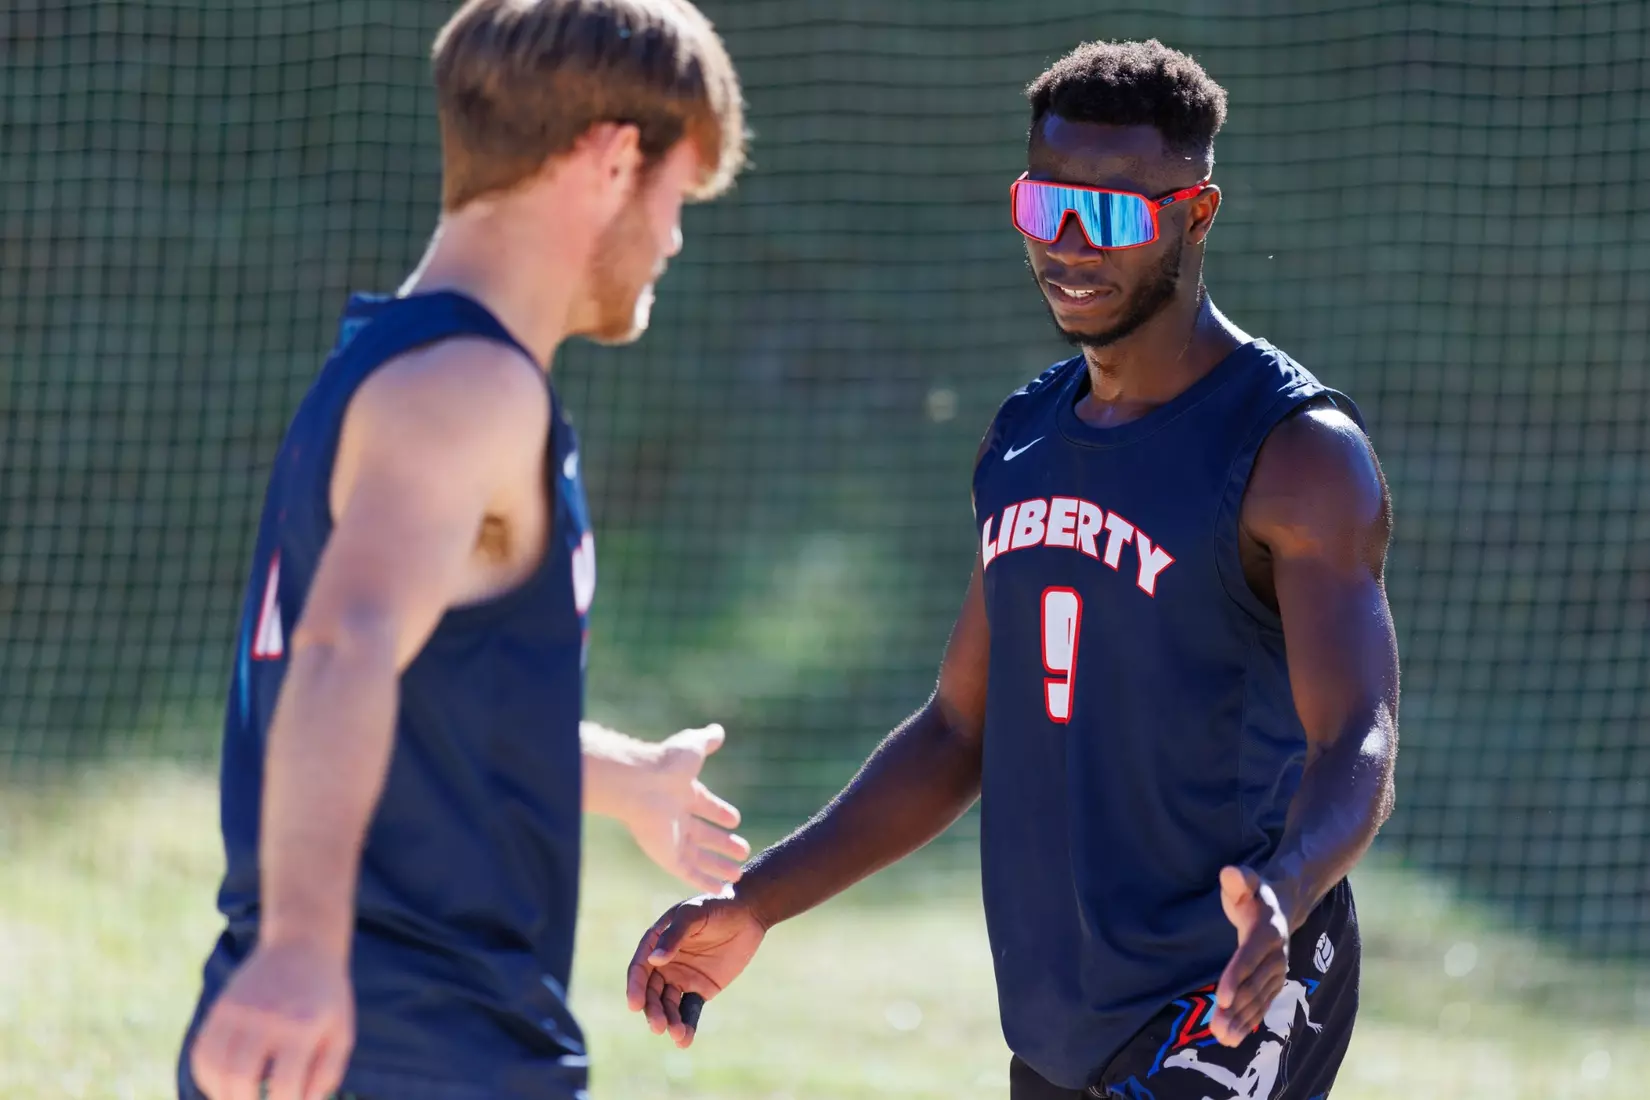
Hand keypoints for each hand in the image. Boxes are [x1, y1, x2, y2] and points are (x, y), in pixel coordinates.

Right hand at [189, 938, 353, 1099]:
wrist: (304, 943)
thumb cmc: (326, 996)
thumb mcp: (341, 1031)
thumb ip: (327, 1074)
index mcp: (303, 1025)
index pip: (284, 1084)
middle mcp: (267, 1017)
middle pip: (240, 1078)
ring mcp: (239, 1010)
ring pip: (214, 1067)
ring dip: (222, 1094)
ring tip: (238, 1098)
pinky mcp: (222, 1006)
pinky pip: (203, 1052)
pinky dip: (207, 1076)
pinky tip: (223, 1084)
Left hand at [624, 724, 750, 894]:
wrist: (641, 784)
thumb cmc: (667, 765)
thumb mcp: (693, 747)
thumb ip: (706, 740)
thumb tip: (718, 730)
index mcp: (684, 793)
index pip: (706, 806)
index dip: (720, 812)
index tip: (735, 819)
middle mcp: (677, 817)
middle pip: (704, 834)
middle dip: (723, 843)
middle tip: (743, 850)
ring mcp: (672, 838)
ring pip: (699, 857)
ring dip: (718, 866)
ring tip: (739, 874)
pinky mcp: (667, 856)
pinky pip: (688, 872)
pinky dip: (705, 881)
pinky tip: (722, 889)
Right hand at [626, 893, 766, 1047]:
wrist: (748, 914)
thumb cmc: (716, 906)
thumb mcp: (694, 914)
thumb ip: (674, 936)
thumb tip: (654, 960)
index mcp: (656, 942)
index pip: (639, 968)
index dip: (635, 987)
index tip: (635, 1004)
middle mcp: (664, 964)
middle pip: (652, 992)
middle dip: (653, 1010)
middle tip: (658, 1026)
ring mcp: (682, 978)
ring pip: (669, 1005)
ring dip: (670, 1021)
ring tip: (678, 1035)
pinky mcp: (701, 990)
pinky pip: (690, 1010)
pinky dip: (687, 1024)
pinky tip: (686, 1039)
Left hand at [1211, 865, 1289, 1046]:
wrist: (1282, 905)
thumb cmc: (1254, 893)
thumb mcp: (1246, 880)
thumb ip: (1238, 879)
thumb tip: (1230, 873)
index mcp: (1268, 931)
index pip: (1248, 957)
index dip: (1235, 978)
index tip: (1220, 999)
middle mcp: (1277, 955)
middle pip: (1253, 985)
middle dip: (1235, 1009)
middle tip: (1217, 1030)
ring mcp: (1277, 970)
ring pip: (1258, 1000)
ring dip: (1241, 1021)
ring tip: (1223, 1038)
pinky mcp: (1274, 981)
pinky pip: (1262, 1004)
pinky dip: (1249, 1021)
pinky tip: (1234, 1037)